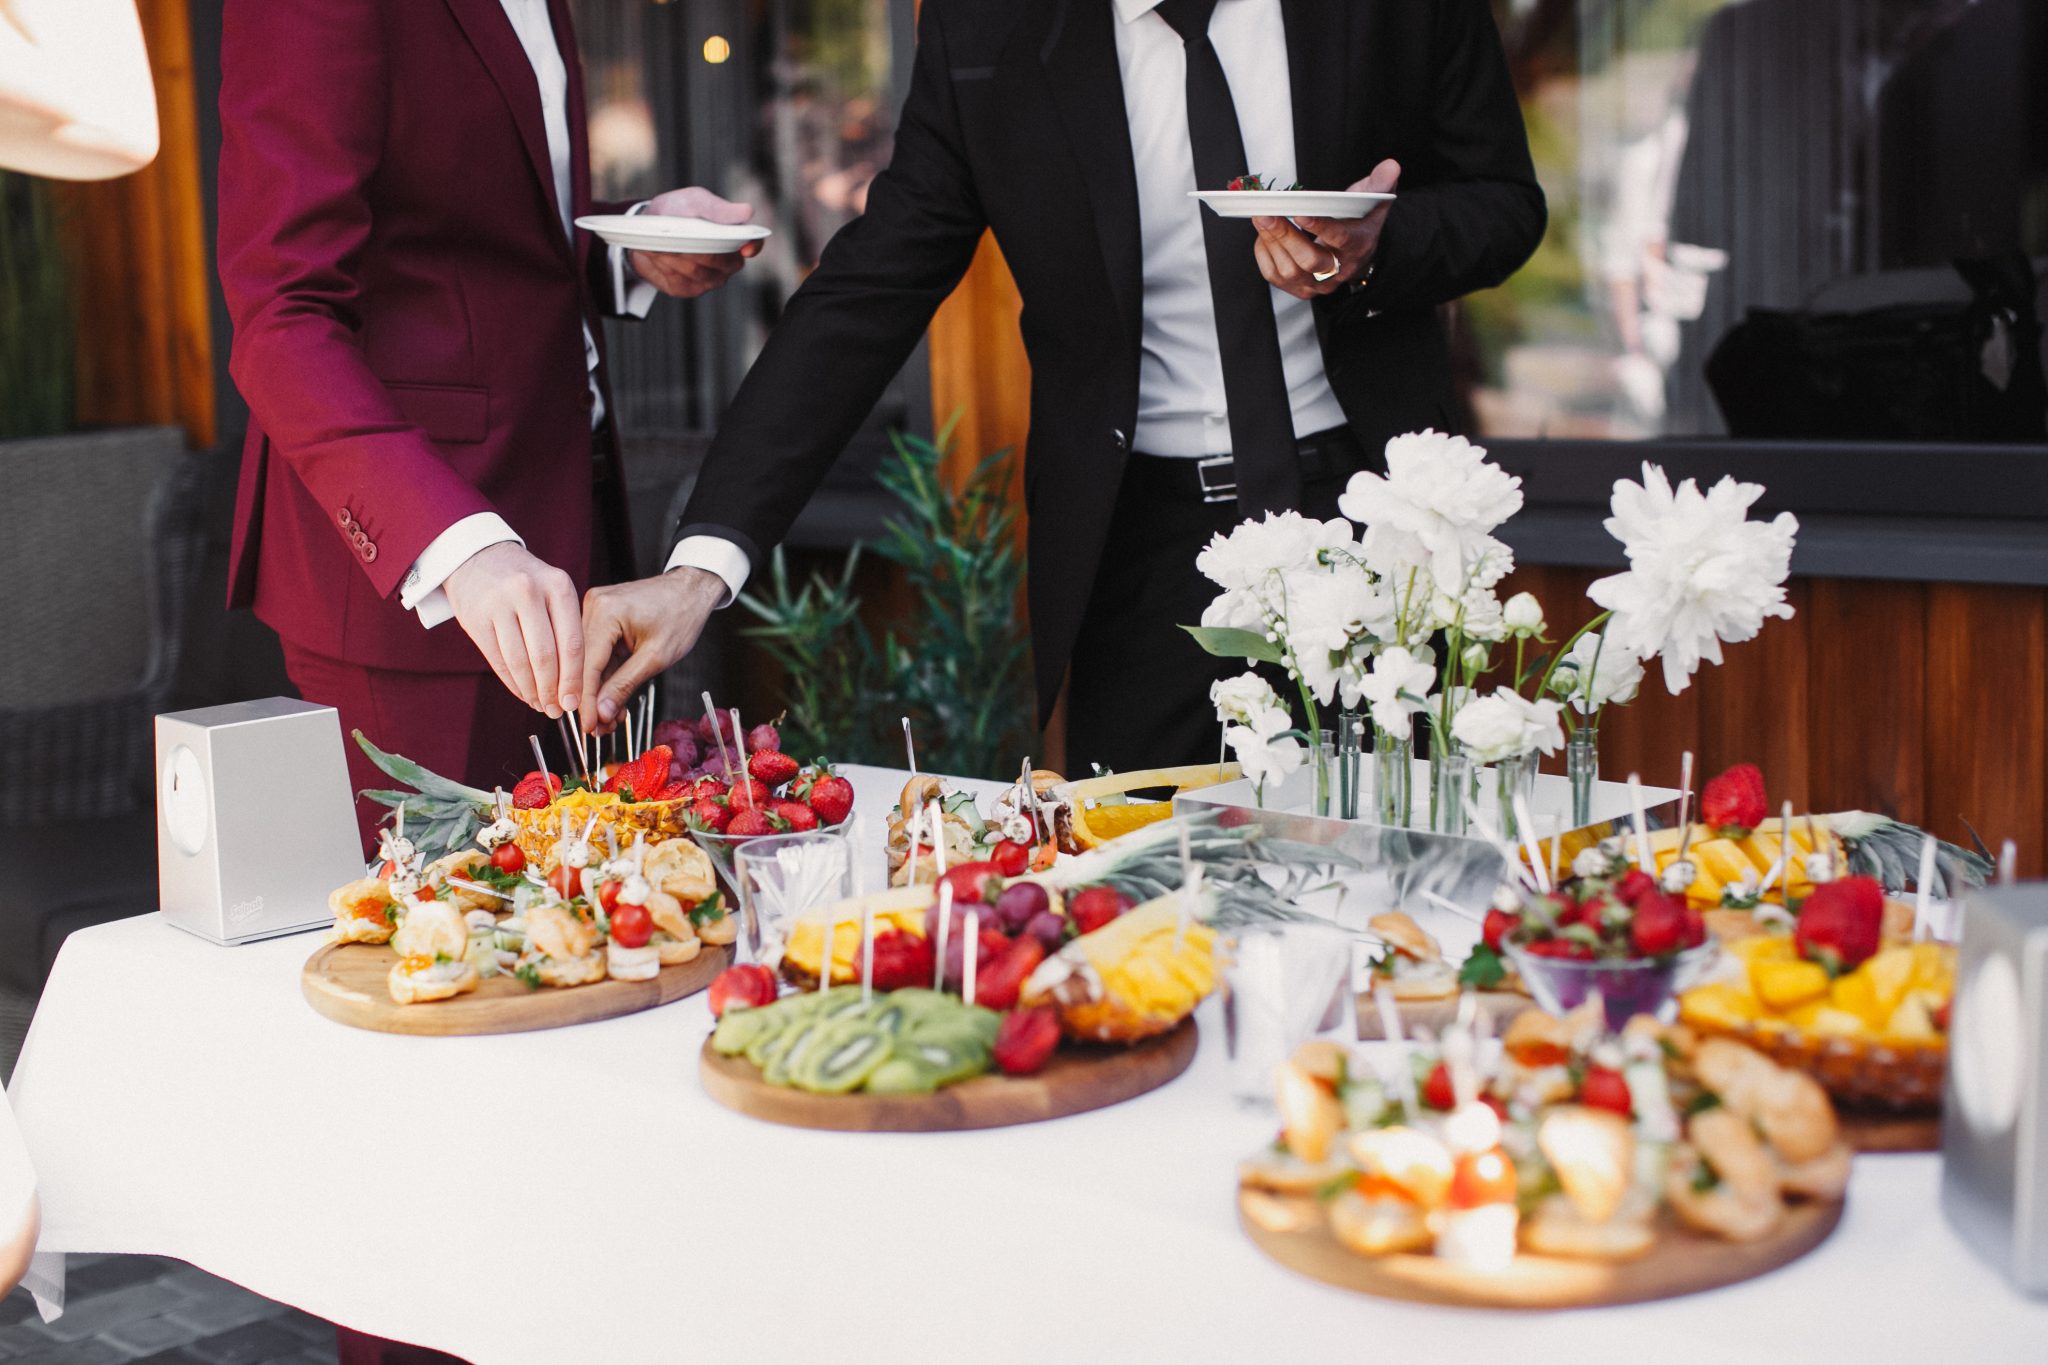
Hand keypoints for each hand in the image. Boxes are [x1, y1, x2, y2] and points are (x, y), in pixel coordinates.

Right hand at [442, 542, 583, 716]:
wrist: (477, 556)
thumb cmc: (526, 582)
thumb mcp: (553, 590)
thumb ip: (566, 628)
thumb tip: (575, 682)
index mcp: (558, 585)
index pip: (572, 642)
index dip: (574, 679)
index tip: (574, 702)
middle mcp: (528, 592)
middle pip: (545, 656)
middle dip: (553, 690)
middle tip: (557, 710)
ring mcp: (499, 604)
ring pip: (520, 662)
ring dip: (532, 691)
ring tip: (540, 705)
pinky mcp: (476, 618)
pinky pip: (498, 661)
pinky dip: (513, 683)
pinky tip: (523, 693)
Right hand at [579, 567, 727, 730]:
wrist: (691, 589)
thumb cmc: (681, 616)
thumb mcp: (655, 658)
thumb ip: (625, 685)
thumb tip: (601, 713)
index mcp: (604, 612)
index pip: (586, 665)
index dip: (586, 701)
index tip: (588, 728)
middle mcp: (592, 607)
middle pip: (583, 665)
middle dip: (593, 701)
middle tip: (600, 731)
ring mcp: (594, 611)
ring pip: (589, 662)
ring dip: (599, 692)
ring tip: (609, 721)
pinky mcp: (600, 618)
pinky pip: (598, 653)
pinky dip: (606, 677)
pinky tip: (612, 701)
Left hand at [625, 187, 763, 298]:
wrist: (646, 230)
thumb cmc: (677, 211)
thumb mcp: (694, 202)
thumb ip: (717, 209)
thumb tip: (747, 212)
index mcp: (735, 237)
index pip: (754, 244)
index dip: (752, 246)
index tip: (744, 248)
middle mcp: (727, 262)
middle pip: (719, 261)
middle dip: (696, 247)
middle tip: (677, 234)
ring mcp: (710, 279)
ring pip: (697, 271)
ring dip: (676, 255)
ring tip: (662, 240)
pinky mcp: (689, 289)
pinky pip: (680, 281)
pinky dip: (665, 265)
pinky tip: (659, 253)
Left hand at [1252, 159, 1400, 299]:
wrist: (1357, 253)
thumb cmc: (1360, 223)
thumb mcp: (1375, 201)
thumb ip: (1381, 183)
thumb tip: (1390, 165)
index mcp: (1358, 246)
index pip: (1339, 239)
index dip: (1319, 227)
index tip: (1301, 213)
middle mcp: (1338, 270)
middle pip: (1308, 260)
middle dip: (1285, 236)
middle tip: (1266, 213)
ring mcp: (1318, 283)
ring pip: (1288, 270)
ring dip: (1270, 242)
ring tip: (1261, 218)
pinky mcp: (1299, 288)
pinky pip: (1274, 276)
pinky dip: (1264, 254)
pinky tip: (1264, 234)